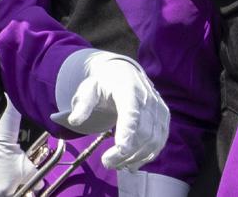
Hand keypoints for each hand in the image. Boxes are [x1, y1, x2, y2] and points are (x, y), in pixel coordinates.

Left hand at [54, 52, 168, 170]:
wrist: (124, 72)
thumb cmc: (104, 83)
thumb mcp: (88, 89)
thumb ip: (82, 104)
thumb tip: (74, 121)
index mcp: (128, 89)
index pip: (131, 113)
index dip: (128, 132)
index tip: (120, 149)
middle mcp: (148, 98)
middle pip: (143, 131)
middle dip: (126, 152)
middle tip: (107, 163)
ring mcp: (159, 108)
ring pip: (154, 139)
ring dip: (136, 157)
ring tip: (118, 165)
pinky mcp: (164, 117)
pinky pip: (160, 140)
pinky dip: (148, 155)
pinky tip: (133, 163)